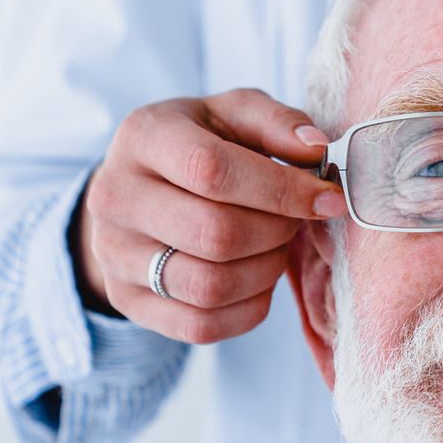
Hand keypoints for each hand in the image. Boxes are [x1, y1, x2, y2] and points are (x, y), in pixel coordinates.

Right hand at [74, 88, 344, 343]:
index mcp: (143, 137)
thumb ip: (276, 122)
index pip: (212, 170)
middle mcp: (116, 196)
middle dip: (277, 232)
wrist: (135, 190)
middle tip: (294, 221)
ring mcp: (115, 254)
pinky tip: (256, 278)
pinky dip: (247, 308)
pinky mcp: (128, 301)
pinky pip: (201, 326)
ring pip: (210, 286)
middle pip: (215, 234)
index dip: (281, 189)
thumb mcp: (232, 116)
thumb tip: (316, 149)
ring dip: (265, 271)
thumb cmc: (198, 147)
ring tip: (274, 246)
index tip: (327, 199)